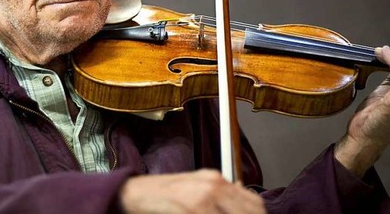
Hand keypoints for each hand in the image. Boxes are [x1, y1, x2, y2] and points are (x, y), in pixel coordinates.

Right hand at [119, 169, 265, 213]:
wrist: (134, 194)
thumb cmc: (163, 194)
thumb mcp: (195, 186)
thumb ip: (219, 192)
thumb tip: (242, 191)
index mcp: (216, 179)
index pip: (254, 203)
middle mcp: (213, 185)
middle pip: (250, 212)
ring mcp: (202, 197)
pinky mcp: (191, 208)